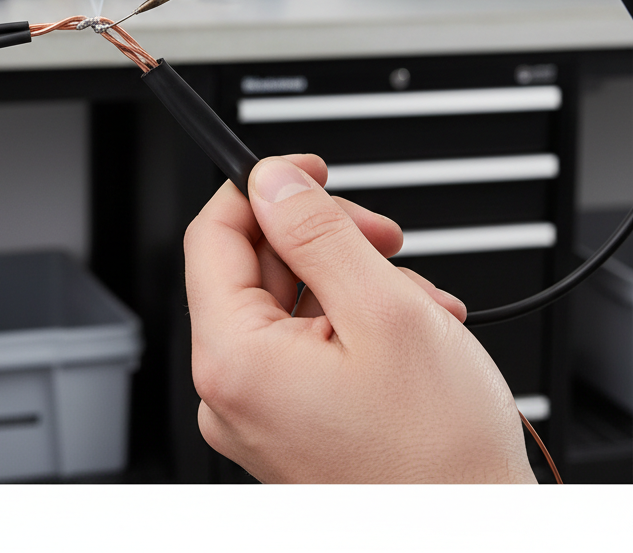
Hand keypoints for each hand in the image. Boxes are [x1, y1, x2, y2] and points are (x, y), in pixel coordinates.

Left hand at [184, 154, 534, 483]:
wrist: (474, 539)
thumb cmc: (439, 456)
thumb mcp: (384, 311)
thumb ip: (317, 232)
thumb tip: (271, 181)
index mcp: (233, 360)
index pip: (212, 234)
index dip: (260, 188)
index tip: (307, 170)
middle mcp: (230, 392)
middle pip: (253, 267)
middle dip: (323, 241)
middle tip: (382, 240)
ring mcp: (256, 413)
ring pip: (287, 303)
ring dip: (351, 283)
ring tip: (415, 304)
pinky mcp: (286, 425)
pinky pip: (302, 346)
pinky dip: (352, 324)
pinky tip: (406, 333)